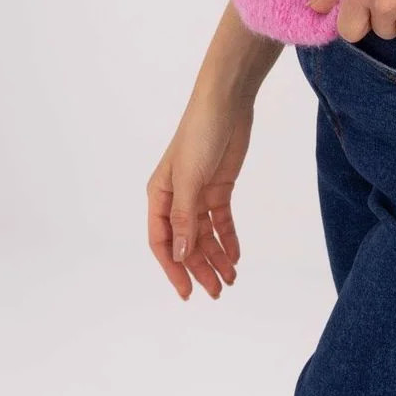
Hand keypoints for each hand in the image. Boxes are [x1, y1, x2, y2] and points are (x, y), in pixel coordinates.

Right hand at [146, 91, 252, 301]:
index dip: (173, 269)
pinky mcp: (220, 187)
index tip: (187, 292)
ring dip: (217, 257)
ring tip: (231, 280)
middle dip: (200, 268)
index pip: (162, 241)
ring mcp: (199, 193)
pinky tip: (236, 255)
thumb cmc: (200, 133)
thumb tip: (182, 255)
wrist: (227, 102)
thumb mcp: (190, 178)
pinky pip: (222, 220)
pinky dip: (229, 238)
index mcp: (160, 195)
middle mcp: (177, 197)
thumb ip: (185, 218)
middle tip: (217, 292)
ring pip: (206, 235)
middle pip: (187, 242)